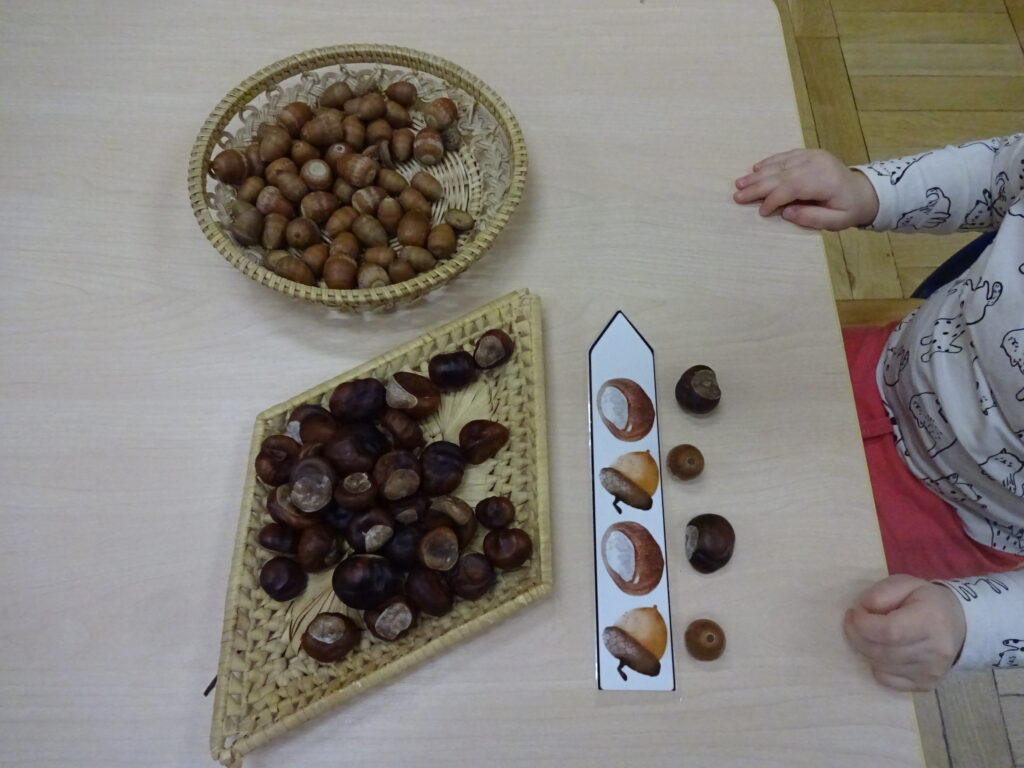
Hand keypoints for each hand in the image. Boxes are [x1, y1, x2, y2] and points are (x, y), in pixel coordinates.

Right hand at [733, 148, 878, 230]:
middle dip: (758, 186)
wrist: (864, 191)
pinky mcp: (809, 153)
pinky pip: (785, 156)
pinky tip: (755, 168)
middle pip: (782, 174)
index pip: (792, 187)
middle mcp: (816, 164)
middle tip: (737, 196)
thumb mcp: (836, 222)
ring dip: (758, 174)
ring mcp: (812, 156)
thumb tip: (786, 212)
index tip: (761, 212)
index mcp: (824, 181)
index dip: (773, 199)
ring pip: (780, 164)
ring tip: (739, 184)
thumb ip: (812, 218)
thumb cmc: (848, 209)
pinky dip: (769, 162)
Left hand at [843, 575, 965, 691]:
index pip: (889, 631)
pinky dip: (877, 666)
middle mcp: (934, 651)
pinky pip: (888, 681)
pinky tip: (882, 651)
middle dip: (857, 636)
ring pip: (881, 667)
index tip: (855, 612)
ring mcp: (931, 671)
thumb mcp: (906, 583)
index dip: (863, 623)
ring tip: (869, 634)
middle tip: (854, 622)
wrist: (961, 624)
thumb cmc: (928, 601)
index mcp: (930, 621)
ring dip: (866, 650)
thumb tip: (863, 609)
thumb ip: (882, 592)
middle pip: (881, 652)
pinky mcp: (926, 684)